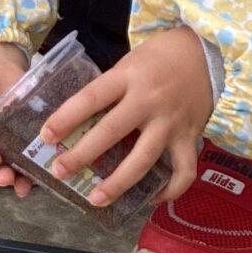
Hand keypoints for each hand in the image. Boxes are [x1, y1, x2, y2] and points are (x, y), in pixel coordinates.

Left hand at [42, 27, 213, 206]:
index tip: (45, 136)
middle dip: (82, 155)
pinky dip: (170, 190)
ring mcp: (171, 121)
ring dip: (119, 183)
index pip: (91, 98)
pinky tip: (152, 199)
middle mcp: (149, 100)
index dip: (66, 118)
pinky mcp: (191, 136)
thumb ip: (108, 90)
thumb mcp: (128, 65)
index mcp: (128, 77)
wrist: (206, 52)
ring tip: (96, 200)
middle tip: (60, 172)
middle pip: (112, 131)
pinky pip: (184, 171)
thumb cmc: (158, 58)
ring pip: (144, 159)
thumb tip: (77, 120)